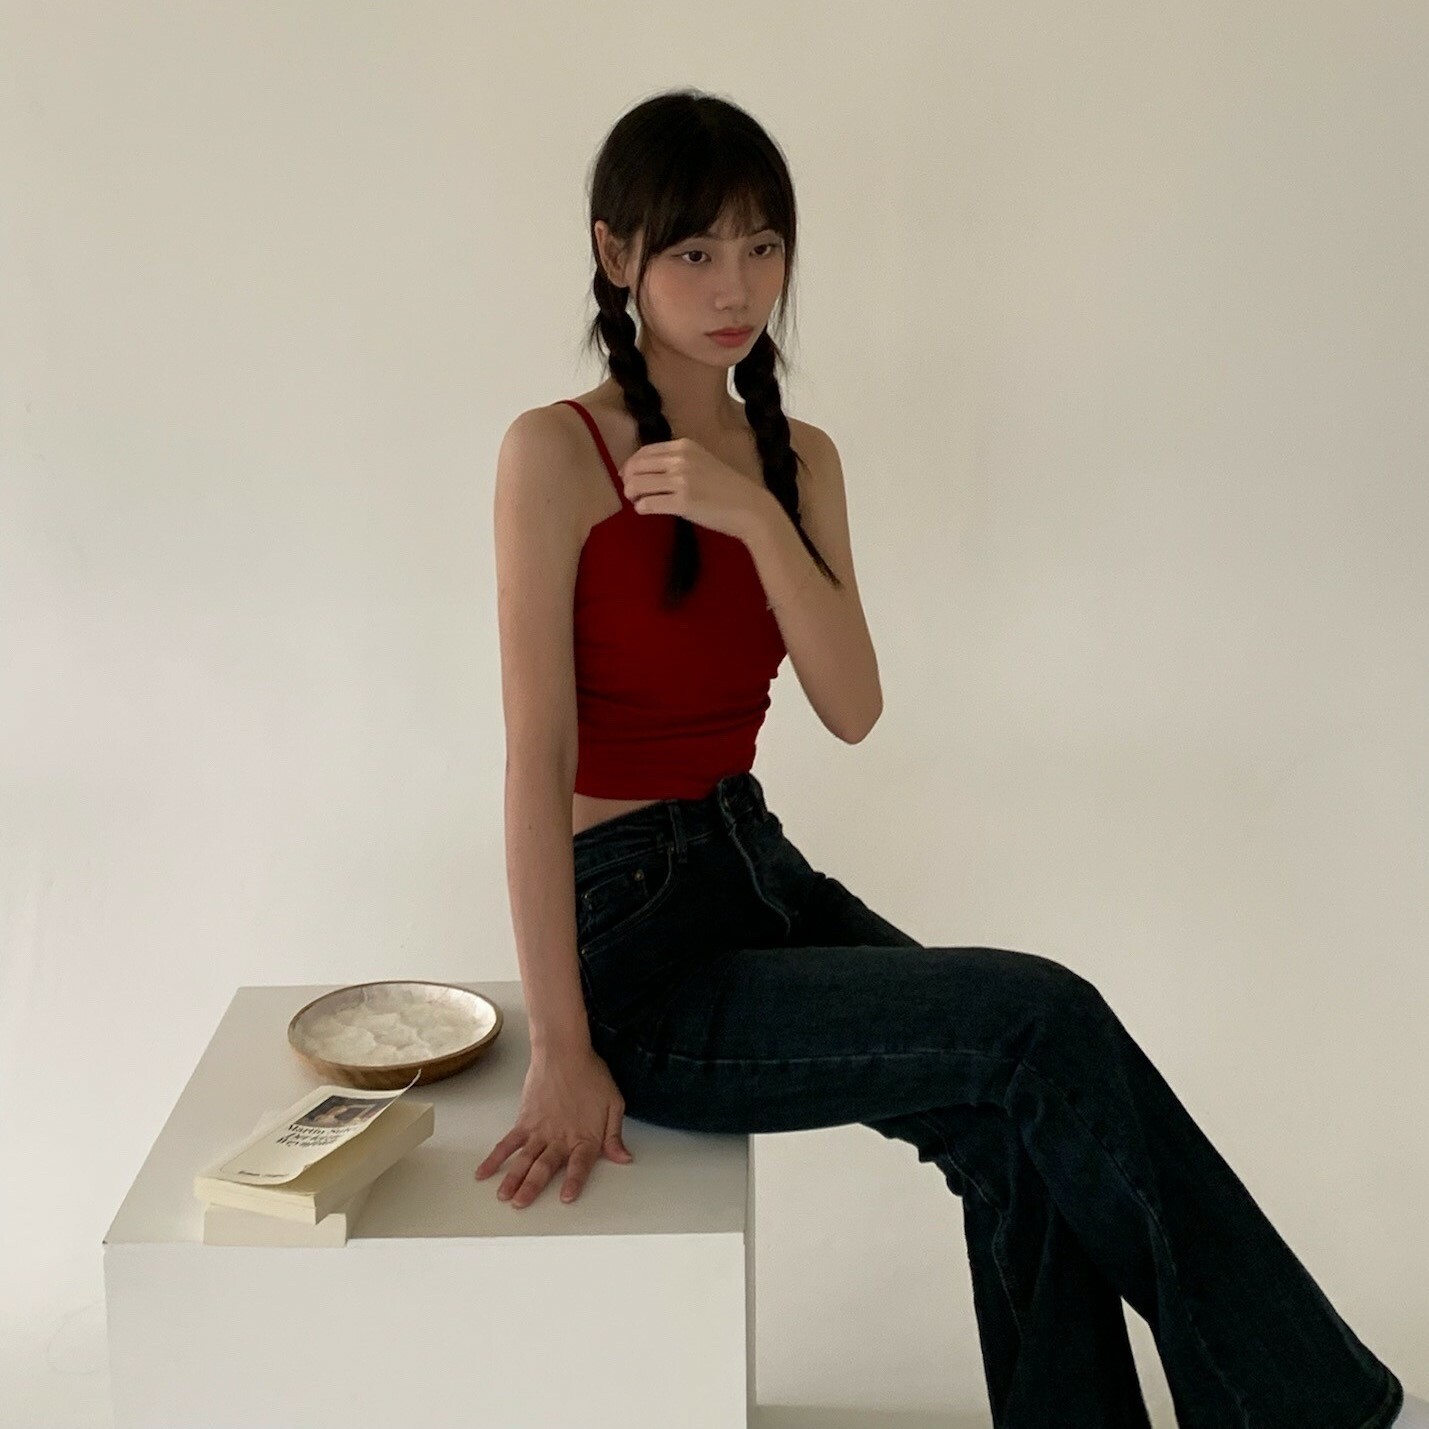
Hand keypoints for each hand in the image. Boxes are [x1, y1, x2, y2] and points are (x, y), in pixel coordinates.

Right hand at [474, 1045, 634, 1208]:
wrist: (564, 1052)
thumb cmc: (591, 1074)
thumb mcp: (614, 1103)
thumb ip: (614, 1135)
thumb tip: (623, 1158)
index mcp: (584, 1136)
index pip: (580, 1165)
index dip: (574, 1181)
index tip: (566, 1198)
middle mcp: (560, 1137)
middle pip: (545, 1167)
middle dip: (532, 1188)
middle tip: (521, 1205)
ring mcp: (539, 1130)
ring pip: (524, 1159)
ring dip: (512, 1179)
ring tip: (504, 1197)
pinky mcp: (524, 1121)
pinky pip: (507, 1143)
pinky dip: (495, 1158)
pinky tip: (483, 1172)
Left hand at [619, 436, 770, 541]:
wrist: (749, 507)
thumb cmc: (727, 488)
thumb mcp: (702, 462)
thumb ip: (678, 461)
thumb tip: (648, 470)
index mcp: (685, 446)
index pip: (645, 451)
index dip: (631, 464)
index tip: (627, 475)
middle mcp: (681, 460)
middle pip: (637, 466)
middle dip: (628, 480)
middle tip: (630, 492)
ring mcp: (681, 481)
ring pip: (637, 485)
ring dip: (632, 495)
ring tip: (637, 501)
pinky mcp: (682, 503)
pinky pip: (648, 504)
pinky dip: (641, 508)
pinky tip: (645, 510)